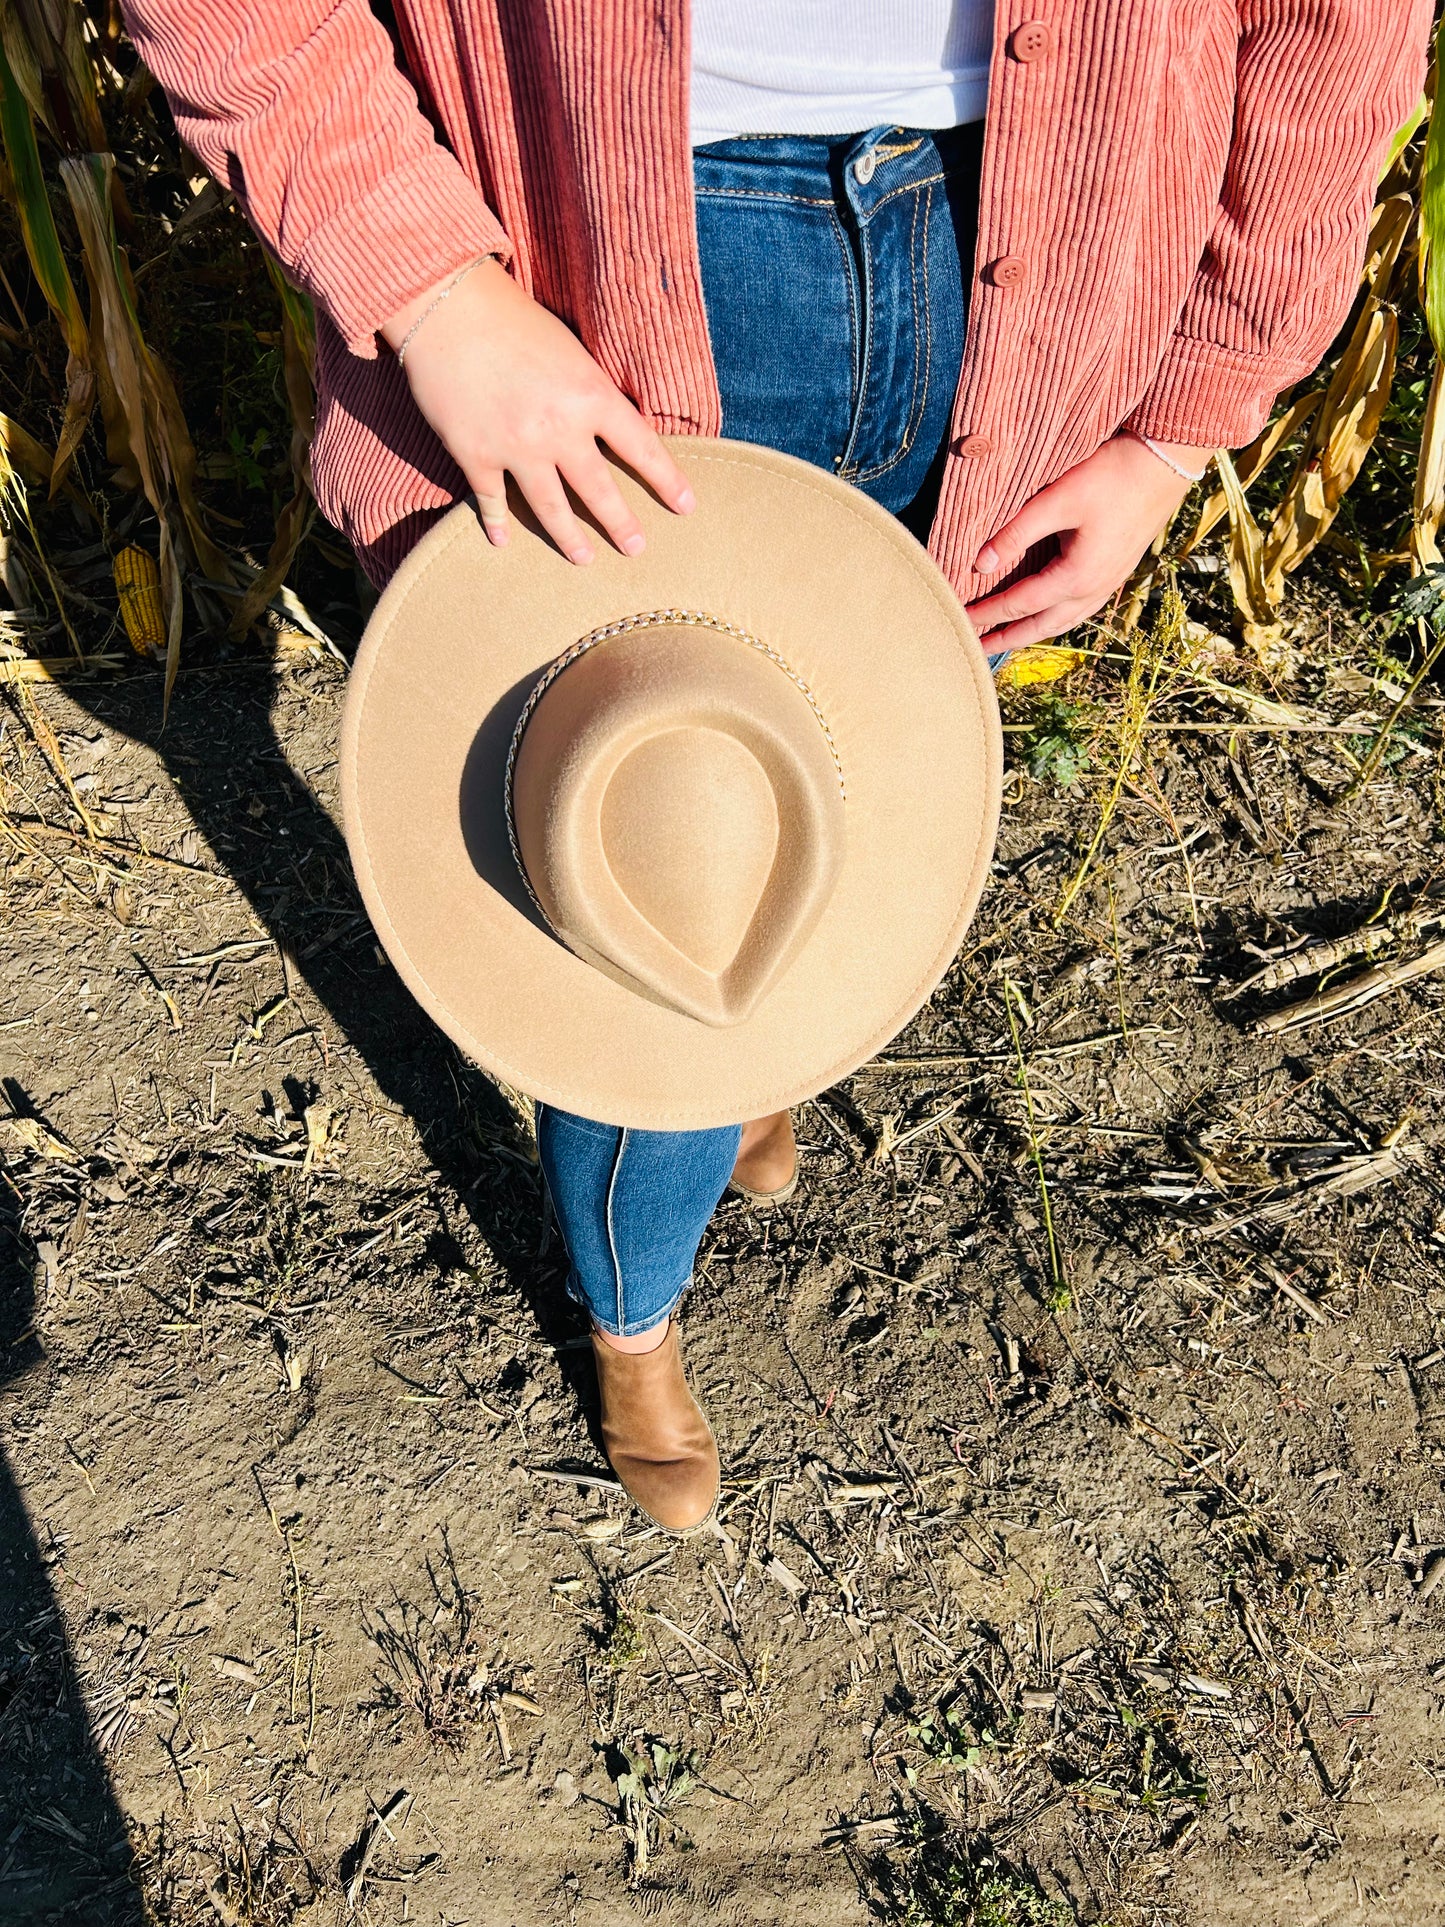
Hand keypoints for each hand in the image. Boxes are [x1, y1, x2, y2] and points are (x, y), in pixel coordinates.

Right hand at [381, 258, 694, 563]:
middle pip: (599, 492)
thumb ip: (591, 391)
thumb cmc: (514, 319)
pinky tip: (503, 541)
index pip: (642, 448)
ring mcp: (516, 448)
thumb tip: (612, 426)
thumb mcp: (571, 350)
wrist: (447, 307)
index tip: (686, 507)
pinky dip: (498, 522)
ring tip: (584, 558)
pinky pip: (493, 500)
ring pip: (551, 508)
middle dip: (621, 525)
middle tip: (636, 548)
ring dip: (570, 539)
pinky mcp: (475, 455)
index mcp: (591, 396)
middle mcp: (559, 430)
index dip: (667, 481)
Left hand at [965, 434, 1209, 649]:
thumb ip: (1017, 533)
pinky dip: (1054, 620)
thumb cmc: (1111, 476)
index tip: (959, 619)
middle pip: (1039, 627)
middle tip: (976, 649)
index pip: (1018, 604)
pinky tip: (1045, 616)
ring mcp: (1108, 584)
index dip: (986, 614)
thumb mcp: (1058, 500)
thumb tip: (981, 563)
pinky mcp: (1115, 573)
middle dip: (1006, 638)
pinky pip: (1079, 611)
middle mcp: (1093, 589)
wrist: (1164, 463)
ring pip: (1061, 623)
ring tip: (1005, 639)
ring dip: (1030, 634)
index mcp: (1076, 576)